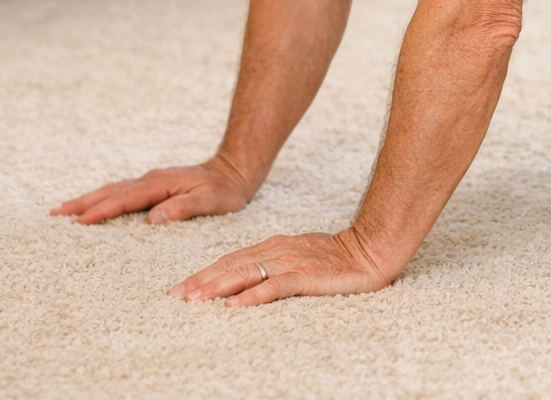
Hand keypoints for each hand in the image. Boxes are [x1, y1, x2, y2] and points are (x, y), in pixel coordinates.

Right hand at [50, 156, 254, 224]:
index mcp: (160, 184)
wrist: (235, 171)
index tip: (78, 221)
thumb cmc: (224, 190)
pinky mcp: (153, 186)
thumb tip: (153, 219)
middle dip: (82, 202)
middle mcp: (151, 180)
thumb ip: (183, 208)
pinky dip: (104, 197)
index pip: (124, 200)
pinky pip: (122, 192)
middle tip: (54, 213)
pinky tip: (95, 204)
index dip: (101, 211)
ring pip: (113, 190)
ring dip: (89, 199)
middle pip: (110, 192)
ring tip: (64, 209)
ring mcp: (150, 181)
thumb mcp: (210, 201)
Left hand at [168, 229, 390, 306]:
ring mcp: (293, 262)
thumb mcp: (299, 256)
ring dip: (219, 287)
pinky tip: (237, 305)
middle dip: (203, 281)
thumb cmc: (338, 256)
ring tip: (196, 299)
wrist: (373, 248)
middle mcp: (279, 250)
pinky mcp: (308, 276)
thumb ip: (274, 264)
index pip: (232, 259)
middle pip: (233, 265)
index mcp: (275, 245)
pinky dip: (254, 295)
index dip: (205, 273)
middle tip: (177, 296)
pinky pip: (276, 286)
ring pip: (248, 273)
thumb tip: (245, 280)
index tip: (181, 288)